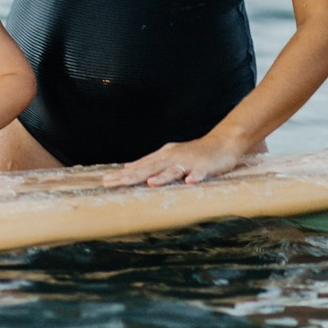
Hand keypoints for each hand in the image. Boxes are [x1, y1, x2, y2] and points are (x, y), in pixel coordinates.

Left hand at [102, 135, 245, 188]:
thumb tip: (128, 168)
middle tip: (116, 183)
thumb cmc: (193, 152)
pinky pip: (200, 173)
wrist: (222, 143)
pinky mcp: (205, 167)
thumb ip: (149, 162)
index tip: (105, 181)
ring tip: (150, 183)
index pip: (139, 166)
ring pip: (173, 170)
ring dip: (162, 177)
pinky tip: (189, 182)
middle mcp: (172, 157)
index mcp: (163, 156)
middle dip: (132, 176)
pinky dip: (195, 177)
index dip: (122, 174)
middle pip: (150, 168)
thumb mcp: (168, 155)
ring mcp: (189, 162)